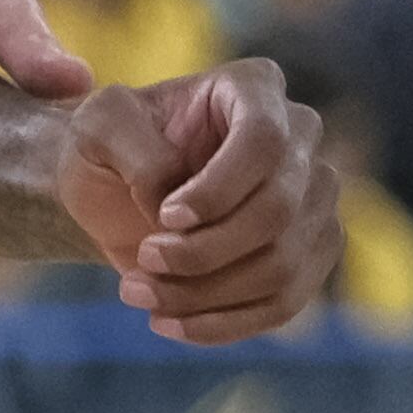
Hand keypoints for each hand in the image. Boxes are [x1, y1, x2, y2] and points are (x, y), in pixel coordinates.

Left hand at [60, 59, 337, 342]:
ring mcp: (314, 199)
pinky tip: (169, 323)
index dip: (219, 190)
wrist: (115, 192)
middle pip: (279, 211)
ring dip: (205, 294)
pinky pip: (283, 304)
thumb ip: (136, 150)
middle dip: (205, 251)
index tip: (164, 217)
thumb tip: (175, 206)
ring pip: (282, 266)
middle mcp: (301, 137)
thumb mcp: (98, 126)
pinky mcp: (310, 254)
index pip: (263, 141)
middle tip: (145, 258)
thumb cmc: (110, 148)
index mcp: (254, 87)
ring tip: (140, 293)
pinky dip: (223, 324)